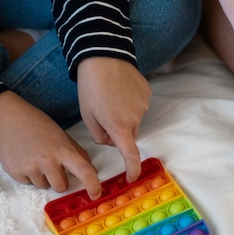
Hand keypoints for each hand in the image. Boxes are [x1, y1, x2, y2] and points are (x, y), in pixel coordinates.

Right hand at [0, 91, 101, 198]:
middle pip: (61, 187)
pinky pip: (28, 183)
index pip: (84, 171)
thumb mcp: (61, 135)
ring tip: (35, 159)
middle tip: (52, 166)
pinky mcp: (15, 173)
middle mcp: (48, 161)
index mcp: (63, 150)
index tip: (96, 194)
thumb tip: (91, 169)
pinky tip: (24, 159)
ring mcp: (30, 168)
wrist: (6, 118)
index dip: (93, 185)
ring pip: (44, 186)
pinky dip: (28, 175)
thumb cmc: (37, 124)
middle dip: (60, 180)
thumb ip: (76, 152)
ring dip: (43, 178)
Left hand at [77, 57, 150, 182]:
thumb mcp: (87, 114)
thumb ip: (98, 134)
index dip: (133, 169)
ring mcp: (143, 105)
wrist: (104, 55)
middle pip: (129, 135)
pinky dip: (130, 103)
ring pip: (134, 120)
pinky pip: (139, 105)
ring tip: (110, 97)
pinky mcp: (146, 93)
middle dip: (118, 132)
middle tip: (103, 117)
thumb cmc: (91, 86)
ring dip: (124, 116)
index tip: (133, 179)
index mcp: (118, 126)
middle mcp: (135, 118)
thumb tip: (110, 140)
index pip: (130, 155)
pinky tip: (119, 90)